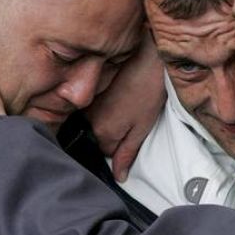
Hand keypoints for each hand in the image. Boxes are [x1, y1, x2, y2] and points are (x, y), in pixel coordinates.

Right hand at [84, 29, 165, 181]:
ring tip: (125, 103)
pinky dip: (102, 105)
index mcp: (103, 132)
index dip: (119, 146)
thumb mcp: (143, 127)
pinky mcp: (87, 89)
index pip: (105, 153)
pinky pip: (91, 107)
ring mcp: (85, 102)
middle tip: (130, 116)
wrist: (147, 57)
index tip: (131, 133)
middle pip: (97, 137)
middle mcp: (88, 119)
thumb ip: (127, 153)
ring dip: (105, 118)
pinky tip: (117, 94)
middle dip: (111, 133)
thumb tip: (118, 177)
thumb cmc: (149, 92)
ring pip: (93, 122)